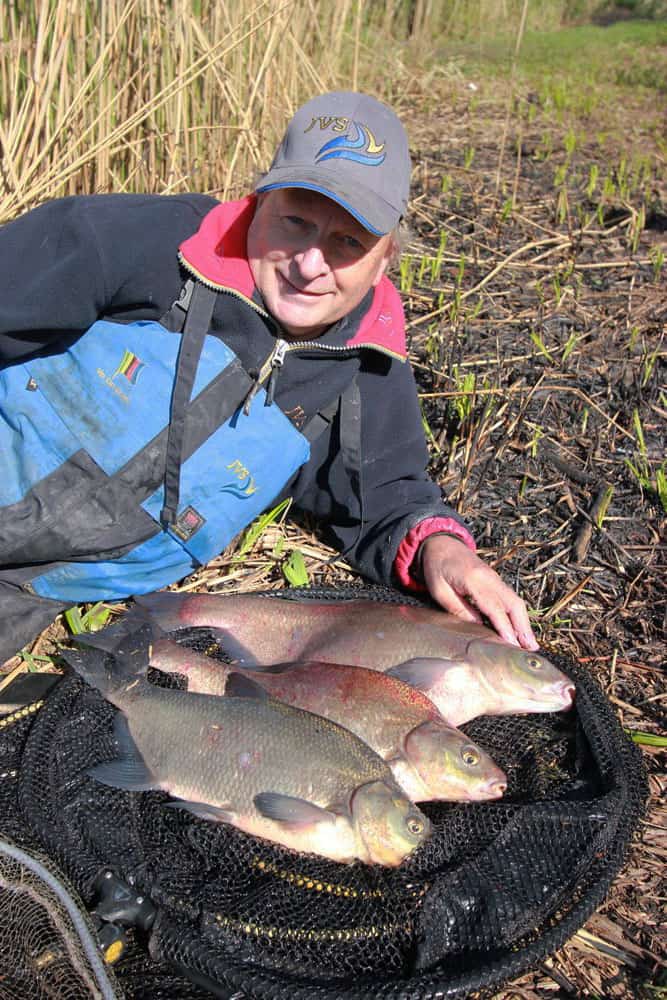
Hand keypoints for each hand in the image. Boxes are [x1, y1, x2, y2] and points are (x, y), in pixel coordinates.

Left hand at [420, 534, 538, 649]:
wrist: (442, 544)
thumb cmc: (436, 568)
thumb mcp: (439, 590)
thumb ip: (458, 608)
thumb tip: (478, 626)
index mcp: (474, 580)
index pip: (495, 608)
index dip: (505, 628)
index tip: (512, 645)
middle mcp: (490, 578)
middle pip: (514, 604)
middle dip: (524, 627)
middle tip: (530, 649)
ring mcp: (495, 579)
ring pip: (516, 601)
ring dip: (524, 623)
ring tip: (530, 644)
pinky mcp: (495, 581)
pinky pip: (511, 599)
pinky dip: (518, 615)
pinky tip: (520, 629)